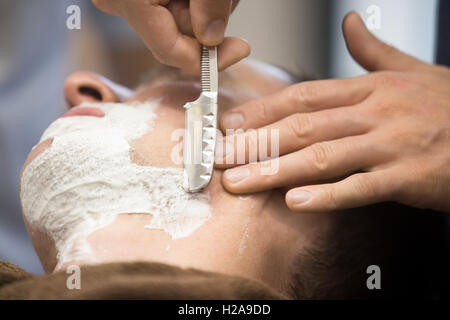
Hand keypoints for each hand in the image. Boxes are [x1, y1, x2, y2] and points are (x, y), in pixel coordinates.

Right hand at [92, 0, 249, 72]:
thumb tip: (212, 38)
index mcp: (131, 0)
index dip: (207, 58)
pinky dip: (192, 2)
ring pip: (176, 24)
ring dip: (202, 10)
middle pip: (175, 38)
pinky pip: (169, 10)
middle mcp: (121, 2)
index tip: (237, 52)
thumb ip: (211, 5)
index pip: (171, 50)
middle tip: (221, 2)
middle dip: (205, 27)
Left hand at [217, 12, 449, 212]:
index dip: (262, 110)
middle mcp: (374, 112)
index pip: (302, 97)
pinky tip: (296, 203)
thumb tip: (349, 24)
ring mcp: (390, 144)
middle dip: (255, 143)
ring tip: (240, 183)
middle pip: (302, 127)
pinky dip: (328, 196)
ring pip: (322, 157)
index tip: (229, 125)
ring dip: (276, 171)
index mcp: (368, 88)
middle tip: (218, 157)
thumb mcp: (411, 70)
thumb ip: (374, 51)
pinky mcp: (408, 176)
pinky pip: (361, 187)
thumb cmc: (449, 105)